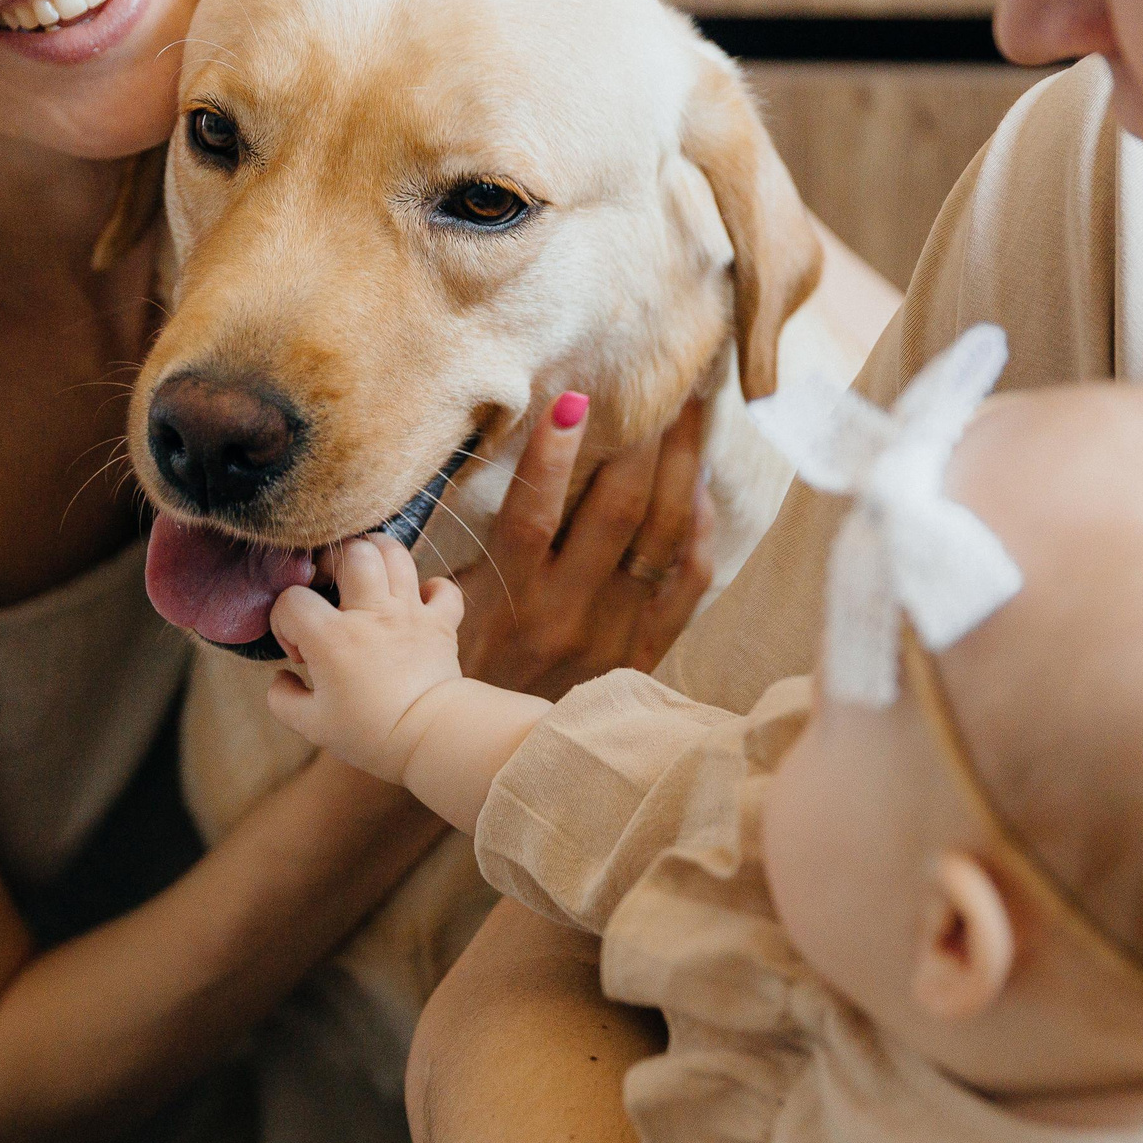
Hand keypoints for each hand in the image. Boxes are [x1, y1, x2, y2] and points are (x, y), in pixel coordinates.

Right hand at [267, 535, 467, 783]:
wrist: (430, 739)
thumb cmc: (368, 734)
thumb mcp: (311, 725)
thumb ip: (282, 698)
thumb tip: (280, 677)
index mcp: (334, 637)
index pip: (292, 600)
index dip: (284, 620)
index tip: (299, 652)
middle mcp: (372, 614)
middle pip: (352, 552)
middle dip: (332, 561)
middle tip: (330, 588)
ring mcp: (410, 613)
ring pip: (396, 554)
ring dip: (377, 558)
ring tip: (366, 579)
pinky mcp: (441, 624)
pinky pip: (442, 588)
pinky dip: (430, 589)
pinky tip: (415, 604)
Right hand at [455, 395, 716, 701]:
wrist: (480, 757)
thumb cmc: (451, 666)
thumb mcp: (440, 604)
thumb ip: (455, 544)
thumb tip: (464, 462)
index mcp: (509, 597)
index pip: (534, 511)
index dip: (555, 451)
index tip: (573, 397)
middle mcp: (566, 614)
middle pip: (617, 511)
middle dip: (643, 441)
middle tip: (662, 385)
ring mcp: (612, 635)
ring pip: (661, 539)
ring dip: (682, 471)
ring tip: (692, 417)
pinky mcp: (644, 655)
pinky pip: (686, 587)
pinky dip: (698, 535)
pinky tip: (701, 491)